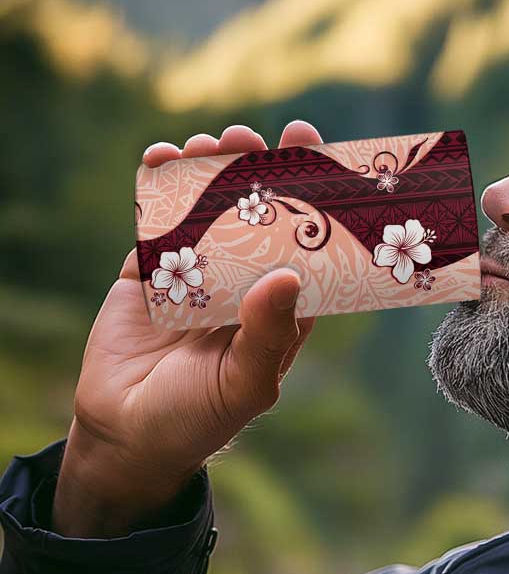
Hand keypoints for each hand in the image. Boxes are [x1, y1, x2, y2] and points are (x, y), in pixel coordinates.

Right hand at [52, 121, 322, 536]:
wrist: (127, 435)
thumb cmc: (200, 417)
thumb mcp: (245, 383)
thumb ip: (268, 334)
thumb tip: (287, 275)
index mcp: (280, 306)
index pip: (305, 242)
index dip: (312, 198)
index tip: (315, 152)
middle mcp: (244, 281)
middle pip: (257, 213)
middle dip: (257, 170)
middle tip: (254, 138)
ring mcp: (195, 273)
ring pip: (207, 207)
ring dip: (210, 169)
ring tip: (211, 144)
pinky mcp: (148, 271)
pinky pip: (156, 220)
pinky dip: (158, 186)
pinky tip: (163, 158)